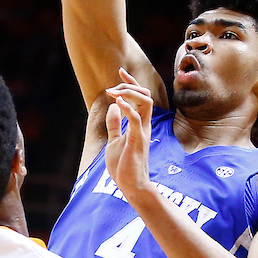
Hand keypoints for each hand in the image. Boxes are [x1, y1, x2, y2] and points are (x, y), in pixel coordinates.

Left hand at [104, 68, 154, 199]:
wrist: (130, 186)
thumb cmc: (123, 166)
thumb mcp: (114, 141)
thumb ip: (115, 124)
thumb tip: (113, 107)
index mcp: (138, 124)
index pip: (140, 97)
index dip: (131, 82)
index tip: (120, 71)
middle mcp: (143, 125)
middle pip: (145, 96)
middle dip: (130, 85)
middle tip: (112, 87)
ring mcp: (142, 132)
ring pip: (145, 103)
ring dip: (129, 93)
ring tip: (114, 93)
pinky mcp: (137, 140)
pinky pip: (136, 119)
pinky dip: (127, 107)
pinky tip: (117, 102)